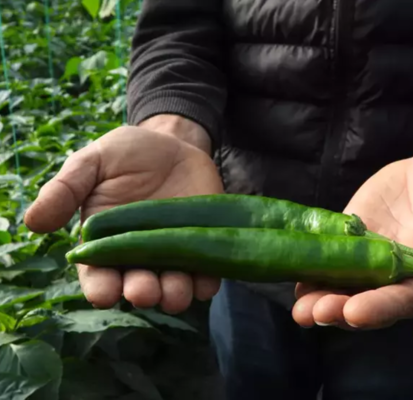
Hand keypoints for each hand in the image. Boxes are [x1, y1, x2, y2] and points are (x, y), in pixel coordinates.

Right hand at [24, 116, 223, 312]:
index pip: (99, 278)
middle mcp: (139, 258)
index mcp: (106, 245)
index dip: (101, 289)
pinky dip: (206, 284)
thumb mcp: (92, 163)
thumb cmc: (127, 154)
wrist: (174, 143)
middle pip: (138, 289)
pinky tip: (205, 280)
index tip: (105, 291)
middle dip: (141, 293)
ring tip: (175, 288)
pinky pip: (206, 277)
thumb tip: (33, 221)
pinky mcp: (203, 247)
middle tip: (144, 289)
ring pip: (174, 291)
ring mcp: (173, 256)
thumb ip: (65, 190)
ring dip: (175, 296)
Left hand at [292, 131, 412, 329]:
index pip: (407, 297)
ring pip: (347, 286)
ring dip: (322, 300)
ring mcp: (372, 256)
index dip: (382, 307)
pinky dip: (313, 274)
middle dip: (342, 309)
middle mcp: (400, 270)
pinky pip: (331, 261)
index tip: (356, 312)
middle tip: (314, 313)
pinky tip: (293, 282)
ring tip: (299, 310)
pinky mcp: (352, 238)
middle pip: (370, 300)